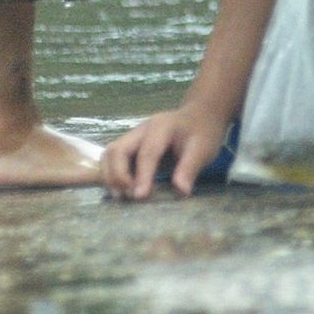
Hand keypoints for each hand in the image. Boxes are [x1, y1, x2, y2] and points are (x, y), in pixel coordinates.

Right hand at [101, 105, 228, 199]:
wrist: (200, 116)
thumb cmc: (202, 133)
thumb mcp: (203, 149)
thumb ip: (190, 168)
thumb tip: (181, 192)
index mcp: (162, 127)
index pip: (148, 152)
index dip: (142, 175)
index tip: (140, 196)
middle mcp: (142, 129)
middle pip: (118, 150)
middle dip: (118, 175)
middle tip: (128, 197)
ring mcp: (133, 136)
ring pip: (110, 153)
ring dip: (110, 176)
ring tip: (121, 196)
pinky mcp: (130, 144)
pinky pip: (112, 158)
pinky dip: (111, 174)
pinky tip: (120, 190)